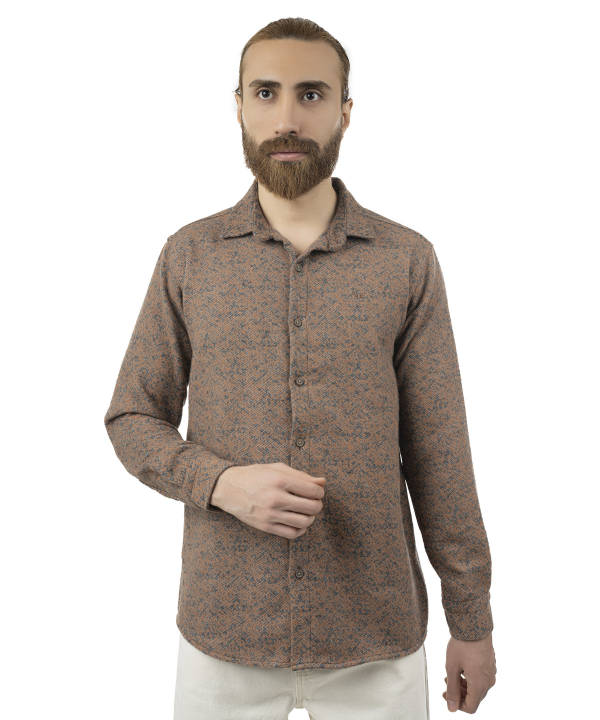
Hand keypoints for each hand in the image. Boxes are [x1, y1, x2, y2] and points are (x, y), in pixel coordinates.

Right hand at [210, 462, 325, 539]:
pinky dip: (300, 529)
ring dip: (311, 517)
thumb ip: (301, 475)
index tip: (317, 491)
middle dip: (317, 504)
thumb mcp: (277, 468)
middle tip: (313, 501)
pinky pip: (292, 534)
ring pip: (304, 522)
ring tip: (306, 511)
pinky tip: (298, 521)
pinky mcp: (265, 526)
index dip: (320, 491)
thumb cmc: (254, 475)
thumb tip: (322, 482)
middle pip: (312, 507)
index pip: (313, 490)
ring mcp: (270, 514)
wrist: (228, 488)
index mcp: (279, 480)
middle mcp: (275, 498)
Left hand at [443, 632, 495, 712]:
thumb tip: (451, 707)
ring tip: (451, 675)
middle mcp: (489, 681)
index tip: (446, 694)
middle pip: (475, 698)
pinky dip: (471, 678)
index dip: (457, 704)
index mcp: (480, 685)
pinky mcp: (491, 664)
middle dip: (460, 694)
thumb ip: (452, 690)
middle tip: (447, 684)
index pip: (471, 707)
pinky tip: (461, 667)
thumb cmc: (462, 645)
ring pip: (478, 688)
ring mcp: (491, 672)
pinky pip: (482, 678)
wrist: (474, 625)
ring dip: (465, 686)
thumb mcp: (452, 668)